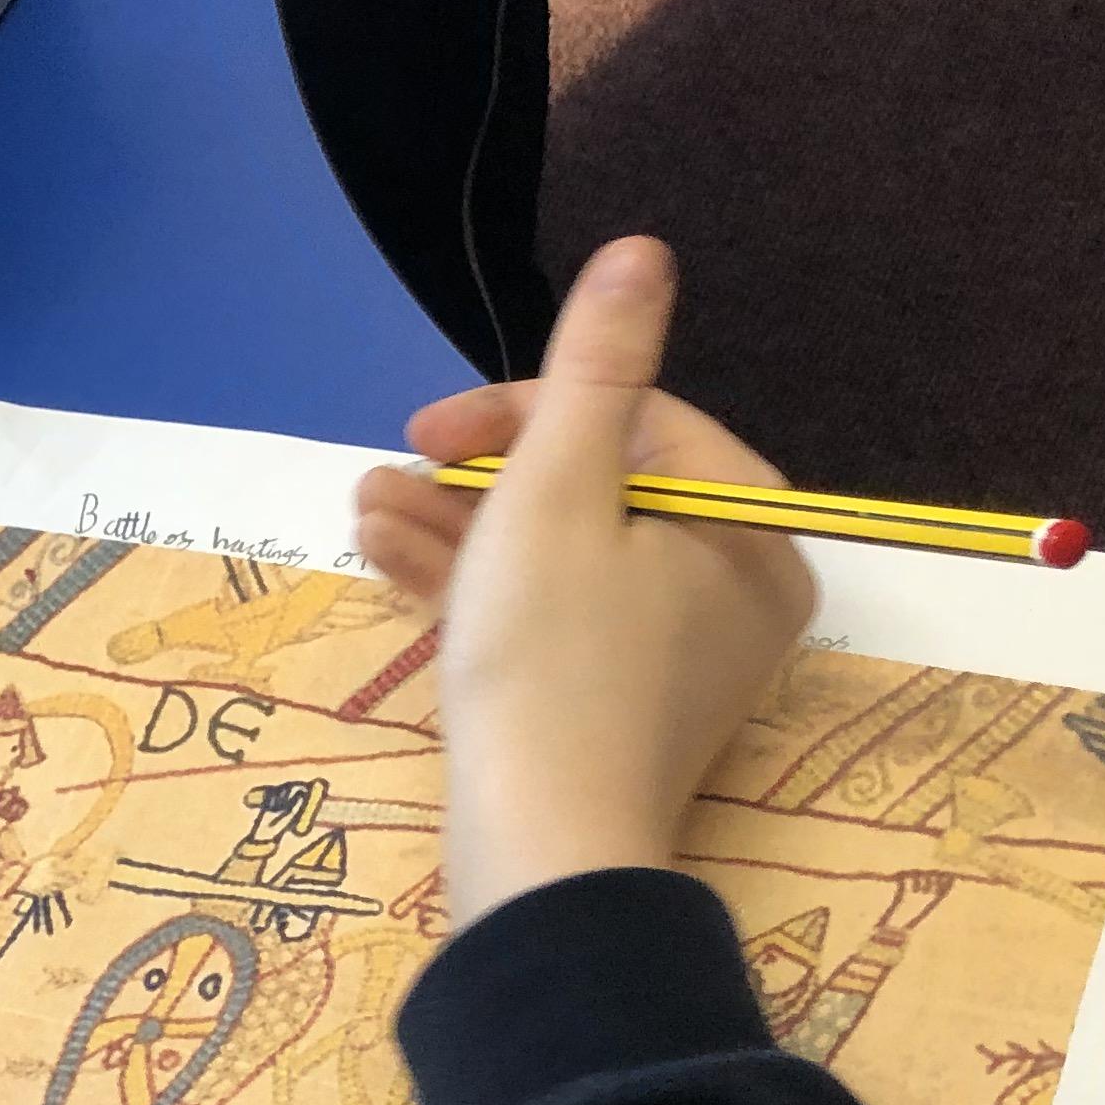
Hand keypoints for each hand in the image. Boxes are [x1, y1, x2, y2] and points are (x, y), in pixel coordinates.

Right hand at [353, 236, 818, 925]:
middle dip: (475, 478)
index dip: (522, 412)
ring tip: (360, 514)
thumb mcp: (557, 491)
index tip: (424, 432)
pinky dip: (477, 589)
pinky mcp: (618, 710)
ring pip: (559, 558)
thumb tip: (645, 250)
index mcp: (744, 525)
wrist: (541, 855)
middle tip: (380, 475)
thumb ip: (594, 368)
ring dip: (456, 528)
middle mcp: (731, 585)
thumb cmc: (551, 660)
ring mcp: (676, 657)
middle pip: (594, 492)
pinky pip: (552, 620)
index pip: (636, 422)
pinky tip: (387, 560)